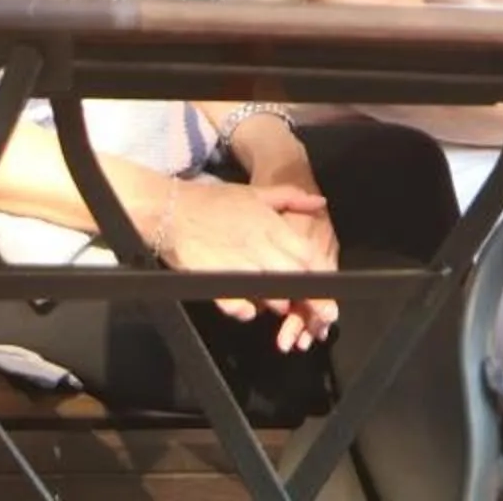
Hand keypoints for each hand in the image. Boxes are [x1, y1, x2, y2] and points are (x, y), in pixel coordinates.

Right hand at [161, 176, 337, 350]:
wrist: (171, 209)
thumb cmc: (216, 203)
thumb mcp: (256, 192)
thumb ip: (291, 198)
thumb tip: (320, 203)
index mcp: (271, 226)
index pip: (307, 255)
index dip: (321, 275)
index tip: (331, 291)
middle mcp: (258, 246)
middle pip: (294, 278)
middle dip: (308, 298)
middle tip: (316, 310)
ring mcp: (237, 265)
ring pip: (271, 294)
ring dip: (278, 303)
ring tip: (280, 305)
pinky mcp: (215, 280)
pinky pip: (238, 305)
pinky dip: (246, 310)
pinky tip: (248, 307)